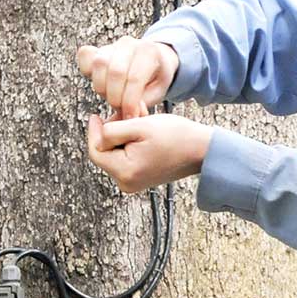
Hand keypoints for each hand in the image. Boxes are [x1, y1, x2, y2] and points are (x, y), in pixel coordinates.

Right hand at [76, 37, 179, 118]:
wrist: (155, 61)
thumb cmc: (155, 79)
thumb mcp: (157, 93)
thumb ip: (141, 103)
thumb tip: (125, 116)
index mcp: (150, 51)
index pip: (135, 78)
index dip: (130, 102)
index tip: (130, 116)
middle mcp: (130, 43)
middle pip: (115, 72)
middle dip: (116, 97)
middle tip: (121, 108)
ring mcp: (113, 44)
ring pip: (99, 64)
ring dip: (102, 88)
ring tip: (113, 98)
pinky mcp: (98, 48)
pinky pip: (85, 57)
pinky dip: (87, 72)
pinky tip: (100, 83)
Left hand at [87, 113, 212, 192]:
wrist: (202, 150)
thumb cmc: (176, 136)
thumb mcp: (141, 126)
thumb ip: (112, 130)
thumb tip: (98, 133)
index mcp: (125, 172)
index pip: (96, 150)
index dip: (94, 131)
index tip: (96, 115)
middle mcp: (126, 183)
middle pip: (105, 153)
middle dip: (112, 132)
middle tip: (127, 115)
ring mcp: (133, 183)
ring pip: (115, 154)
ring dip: (123, 136)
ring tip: (140, 122)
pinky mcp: (140, 179)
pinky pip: (125, 159)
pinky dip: (130, 144)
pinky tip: (143, 133)